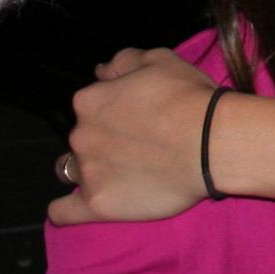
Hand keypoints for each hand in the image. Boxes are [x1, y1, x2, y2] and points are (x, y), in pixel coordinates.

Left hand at [51, 45, 221, 223]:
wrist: (211, 143)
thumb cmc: (189, 98)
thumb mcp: (159, 60)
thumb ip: (124, 61)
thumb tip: (101, 71)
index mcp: (90, 100)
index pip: (91, 105)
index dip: (114, 110)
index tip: (138, 116)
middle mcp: (81, 135)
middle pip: (83, 138)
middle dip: (103, 140)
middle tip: (138, 145)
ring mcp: (87, 172)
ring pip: (73, 170)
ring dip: (88, 169)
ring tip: (118, 173)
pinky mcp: (97, 204)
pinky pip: (64, 212)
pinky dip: (63, 212)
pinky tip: (67, 211)